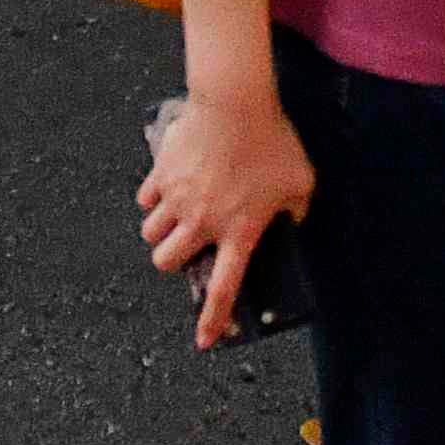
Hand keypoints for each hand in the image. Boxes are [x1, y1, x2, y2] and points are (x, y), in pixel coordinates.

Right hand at [141, 79, 314, 343]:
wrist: (235, 103)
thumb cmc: (272, 141)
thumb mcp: (300, 180)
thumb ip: (296, 208)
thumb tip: (291, 220)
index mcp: (238, 231)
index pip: (222, 288)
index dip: (211, 319)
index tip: (203, 342)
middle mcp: (202, 222)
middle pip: (166, 262)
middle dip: (172, 263)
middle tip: (185, 249)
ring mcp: (177, 198)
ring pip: (151, 235)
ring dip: (160, 234)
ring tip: (174, 221)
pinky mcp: (161, 173)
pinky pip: (145, 199)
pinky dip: (152, 201)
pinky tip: (166, 191)